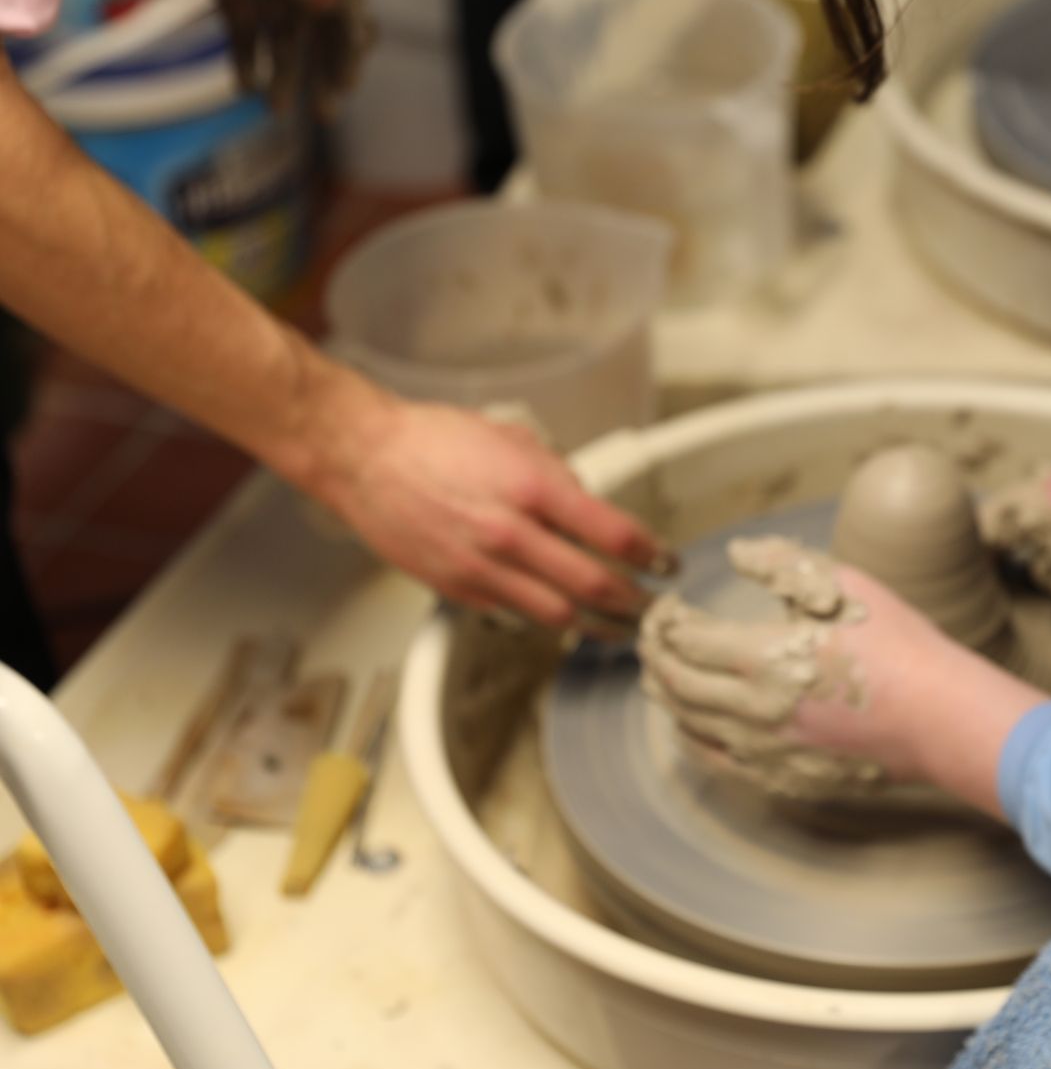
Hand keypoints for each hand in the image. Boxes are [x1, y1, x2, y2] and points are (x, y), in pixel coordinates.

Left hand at [84, 0, 373, 114]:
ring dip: (285, 72)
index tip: (346, 83)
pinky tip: (242, 87)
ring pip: (284, 35)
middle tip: (324, 113)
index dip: (350, 43)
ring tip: (275, 110)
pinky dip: (246, 58)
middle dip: (324, 70)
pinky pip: (246, 29)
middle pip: (321, 27)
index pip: (345, 0)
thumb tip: (328, 6)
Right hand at [313, 395, 674, 631]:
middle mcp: (511, 533)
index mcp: (532, 488)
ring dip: (599, 625)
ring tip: (623, 627)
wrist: (365, 459)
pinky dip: (550, 621)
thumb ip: (559, 476)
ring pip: (559, 614)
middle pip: (594, 585)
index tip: (666, 562)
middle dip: (635, 600)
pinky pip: (517, 616)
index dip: (651, 554)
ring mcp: (483, 567)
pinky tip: (568, 620)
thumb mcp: (514, 440)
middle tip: (654, 604)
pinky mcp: (459, 589)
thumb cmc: (432, 442)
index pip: (613, 534)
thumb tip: (592, 506)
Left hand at [641, 537, 1043, 810]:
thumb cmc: (899, 644)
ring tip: (661, 672)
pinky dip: (690, 736)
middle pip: (674, 683)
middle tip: (653, 634)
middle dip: (654, 654)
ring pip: (687, 724)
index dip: (665, 619)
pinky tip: (692, 723)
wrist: (940, 717)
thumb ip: (781, 562)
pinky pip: (715, 760)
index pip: (684, 639)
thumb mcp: (843, 582)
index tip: (669, 604)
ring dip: (665, 694)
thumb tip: (733, 552)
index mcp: (763, 658)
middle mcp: (752, 710)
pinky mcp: (780, 777)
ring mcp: (764, 751)